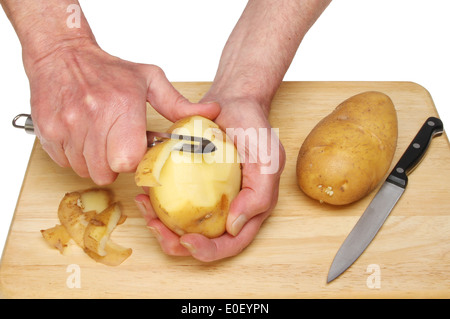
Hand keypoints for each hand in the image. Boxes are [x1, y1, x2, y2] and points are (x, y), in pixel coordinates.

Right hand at [27, 41, 219, 183]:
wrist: (62, 55)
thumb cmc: (108, 70)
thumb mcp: (149, 80)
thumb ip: (179, 104)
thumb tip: (212, 112)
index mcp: (121, 107)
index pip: (128, 160)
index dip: (134, 161)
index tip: (135, 150)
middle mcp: (91, 118)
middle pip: (105, 172)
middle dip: (114, 165)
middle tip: (117, 146)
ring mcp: (66, 127)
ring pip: (84, 170)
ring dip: (95, 162)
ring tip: (99, 139)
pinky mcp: (48, 132)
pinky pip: (64, 163)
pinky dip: (75, 156)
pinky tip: (82, 136)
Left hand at [135, 98, 285, 260]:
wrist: (234, 102)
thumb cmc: (254, 127)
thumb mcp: (268, 158)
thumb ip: (259, 195)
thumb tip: (233, 227)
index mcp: (250, 209)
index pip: (231, 243)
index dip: (209, 250)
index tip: (187, 241)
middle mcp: (228, 208)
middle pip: (202, 241)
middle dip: (176, 243)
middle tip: (156, 227)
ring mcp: (207, 197)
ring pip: (182, 226)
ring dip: (162, 226)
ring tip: (146, 210)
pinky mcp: (190, 184)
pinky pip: (172, 203)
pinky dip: (156, 205)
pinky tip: (145, 194)